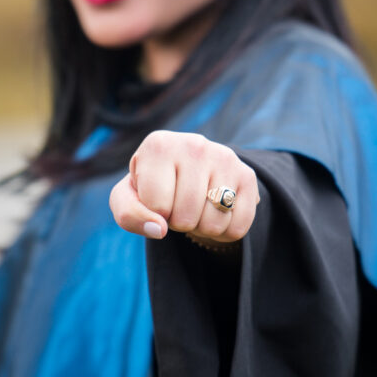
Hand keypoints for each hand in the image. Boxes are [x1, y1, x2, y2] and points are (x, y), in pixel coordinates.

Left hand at [109, 131, 259, 243]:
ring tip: (195, 206)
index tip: (156, 197)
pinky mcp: (247, 175)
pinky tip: (216, 211)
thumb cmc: (152, 185)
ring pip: (213, 223)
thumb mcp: (128, 196)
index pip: (155, 206)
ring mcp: (225, 157)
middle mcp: (194, 144)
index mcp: (158, 145)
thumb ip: (129, 214)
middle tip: (177, 203)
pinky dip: (226, 231)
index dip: (153, 213)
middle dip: (178, 222)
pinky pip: (239, 226)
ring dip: (201, 227)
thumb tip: (159, 230)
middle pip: (185, 217)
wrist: (187, 168)